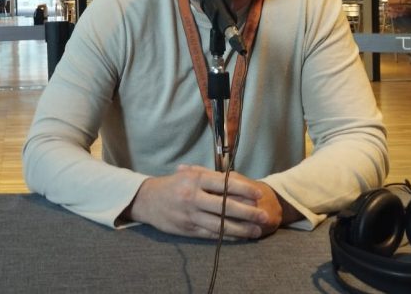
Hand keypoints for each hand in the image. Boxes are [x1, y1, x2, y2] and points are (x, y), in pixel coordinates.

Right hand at [127, 164, 281, 238]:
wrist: (146, 200)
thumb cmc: (172, 185)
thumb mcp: (187, 174)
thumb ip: (209, 176)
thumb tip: (236, 180)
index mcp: (194, 180)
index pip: (224, 184)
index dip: (243, 189)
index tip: (259, 194)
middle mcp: (192, 197)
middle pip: (225, 206)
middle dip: (247, 212)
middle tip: (264, 216)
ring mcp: (190, 214)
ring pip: (219, 224)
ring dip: (241, 229)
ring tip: (256, 231)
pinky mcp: (187, 229)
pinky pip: (211, 234)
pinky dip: (226, 236)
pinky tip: (239, 237)